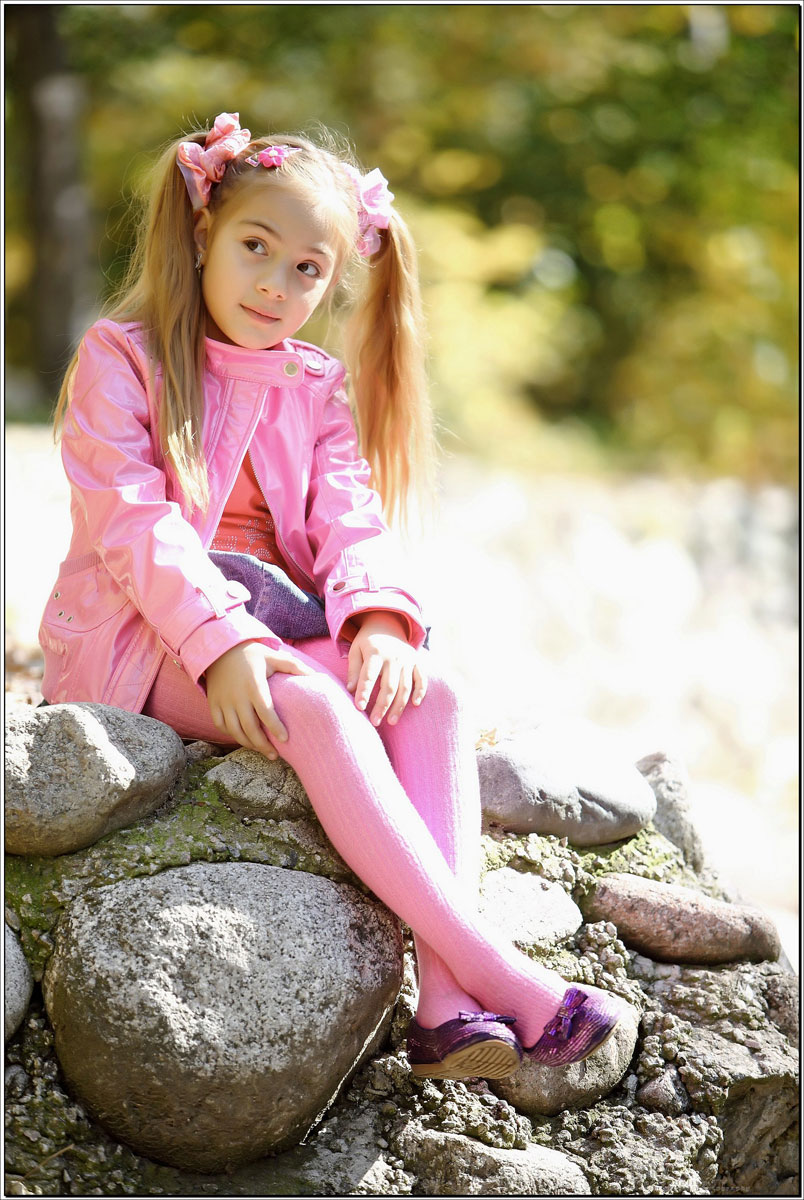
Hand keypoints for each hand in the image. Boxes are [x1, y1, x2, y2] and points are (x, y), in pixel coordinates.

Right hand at [205, 640, 312, 758]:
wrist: (221, 649)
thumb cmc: (252, 654)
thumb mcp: (273, 656)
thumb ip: (294, 666)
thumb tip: (316, 676)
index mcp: (254, 684)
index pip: (265, 711)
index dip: (275, 727)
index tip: (285, 739)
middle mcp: (237, 695)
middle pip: (249, 727)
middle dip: (263, 744)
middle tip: (275, 755)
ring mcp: (223, 701)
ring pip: (234, 730)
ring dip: (249, 744)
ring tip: (262, 750)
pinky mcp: (213, 703)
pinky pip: (220, 725)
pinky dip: (231, 735)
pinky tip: (244, 739)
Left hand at [346, 612, 427, 726]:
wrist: (387, 623)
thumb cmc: (367, 642)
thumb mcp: (355, 651)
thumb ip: (354, 670)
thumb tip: (351, 690)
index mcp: (375, 652)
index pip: (369, 675)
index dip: (364, 692)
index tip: (359, 708)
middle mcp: (394, 656)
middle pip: (389, 686)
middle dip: (382, 706)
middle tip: (375, 722)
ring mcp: (407, 659)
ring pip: (405, 687)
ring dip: (399, 706)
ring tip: (391, 721)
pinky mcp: (417, 661)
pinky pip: (421, 678)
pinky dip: (420, 691)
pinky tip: (414, 705)